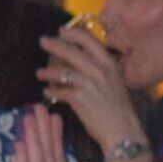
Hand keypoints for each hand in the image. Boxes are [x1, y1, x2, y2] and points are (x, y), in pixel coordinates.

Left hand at [37, 26, 144, 153]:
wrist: (123, 131)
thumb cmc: (121, 110)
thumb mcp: (117, 84)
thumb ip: (103, 72)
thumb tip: (85, 64)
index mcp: (110, 65)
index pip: (90, 42)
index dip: (74, 34)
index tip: (62, 31)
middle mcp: (99, 71)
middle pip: (72, 52)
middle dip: (54, 45)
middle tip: (42, 41)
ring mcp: (88, 84)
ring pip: (62, 72)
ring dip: (47, 72)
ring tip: (39, 73)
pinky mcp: (79, 99)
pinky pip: (59, 91)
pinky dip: (51, 91)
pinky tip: (46, 92)